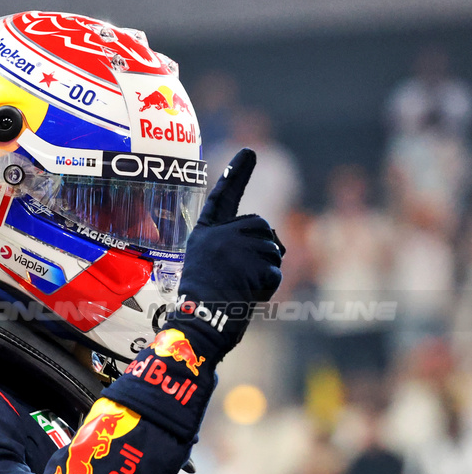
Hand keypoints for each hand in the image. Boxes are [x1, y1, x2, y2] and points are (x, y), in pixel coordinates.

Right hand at [170, 148, 283, 358]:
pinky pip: (275, 270)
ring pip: (273, 248)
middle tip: (241, 277)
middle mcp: (218, 234)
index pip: (222, 197)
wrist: (199, 322)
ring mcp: (236, 245)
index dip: (237, 174)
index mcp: (204, 234)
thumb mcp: (211, 266)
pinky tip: (248, 295)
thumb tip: (275, 245)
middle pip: (261, 226)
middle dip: (263, 249)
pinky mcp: (253, 260)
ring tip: (240, 288)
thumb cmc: (204, 302)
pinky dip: (268, 286)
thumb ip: (235, 248)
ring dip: (266, 271)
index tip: (250, 151)